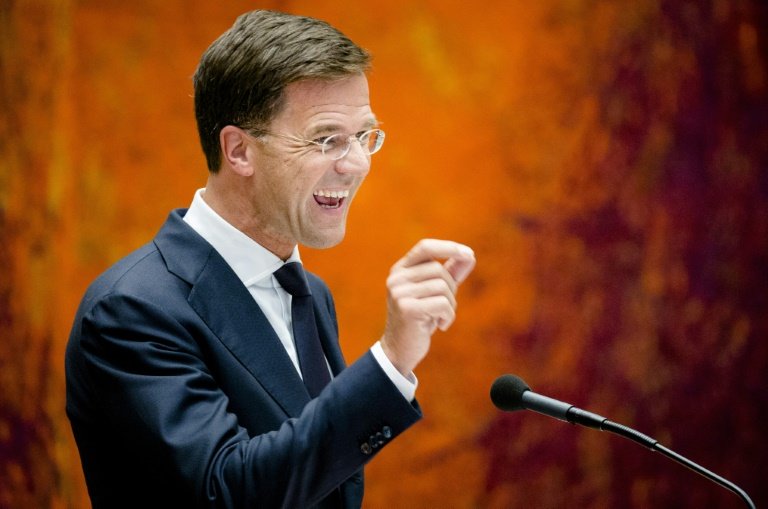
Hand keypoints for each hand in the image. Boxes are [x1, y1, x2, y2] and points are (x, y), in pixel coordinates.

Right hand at [380, 239, 475, 375]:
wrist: (400, 350)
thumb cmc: (420, 319)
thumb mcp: (435, 293)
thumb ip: (451, 273)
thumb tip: (470, 256)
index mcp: (400, 270)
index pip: (425, 247)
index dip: (448, 247)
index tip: (469, 253)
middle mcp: (396, 278)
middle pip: (438, 270)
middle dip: (451, 288)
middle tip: (445, 307)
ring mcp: (399, 293)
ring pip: (442, 287)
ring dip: (450, 305)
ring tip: (440, 317)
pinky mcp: (407, 309)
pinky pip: (442, 304)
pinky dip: (448, 316)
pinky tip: (440, 326)